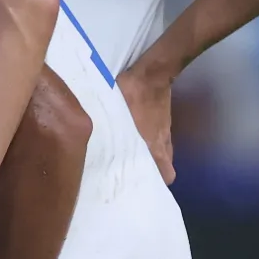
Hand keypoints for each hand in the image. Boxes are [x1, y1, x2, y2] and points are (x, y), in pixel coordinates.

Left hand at [118, 62, 175, 183]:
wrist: (151, 73)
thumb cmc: (132, 95)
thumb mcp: (115, 116)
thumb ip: (109, 134)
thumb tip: (91, 147)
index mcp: (155, 146)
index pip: (165, 175)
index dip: (155, 183)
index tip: (139, 185)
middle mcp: (164, 142)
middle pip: (165, 166)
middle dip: (151, 170)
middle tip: (131, 171)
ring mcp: (166, 131)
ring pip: (162, 152)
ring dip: (152, 155)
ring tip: (131, 157)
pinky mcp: (165, 120)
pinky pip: (160, 138)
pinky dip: (151, 141)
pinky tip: (135, 137)